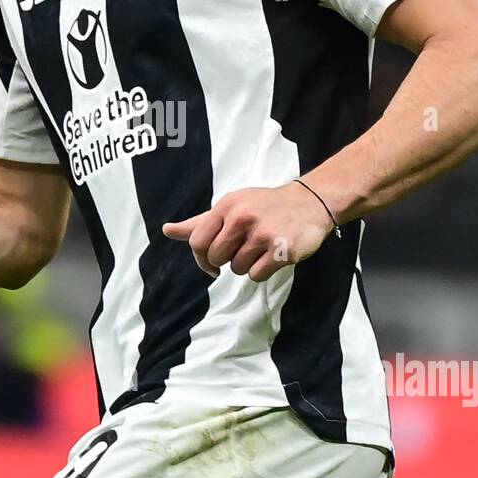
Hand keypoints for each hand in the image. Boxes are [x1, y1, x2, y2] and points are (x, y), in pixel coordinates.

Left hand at [162, 182, 335, 282]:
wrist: (310, 202)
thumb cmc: (264, 207)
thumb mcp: (231, 207)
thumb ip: (200, 222)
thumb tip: (166, 230)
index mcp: (227, 206)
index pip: (197, 241)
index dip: (202, 258)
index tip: (212, 262)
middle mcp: (242, 217)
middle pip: (216, 258)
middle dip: (227, 260)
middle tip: (245, 247)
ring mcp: (263, 233)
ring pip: (237, 269)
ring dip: (248, 264)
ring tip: (262, 247)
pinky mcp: (282, 250)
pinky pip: (256, 275)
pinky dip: (263, 270)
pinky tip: (274, 255)